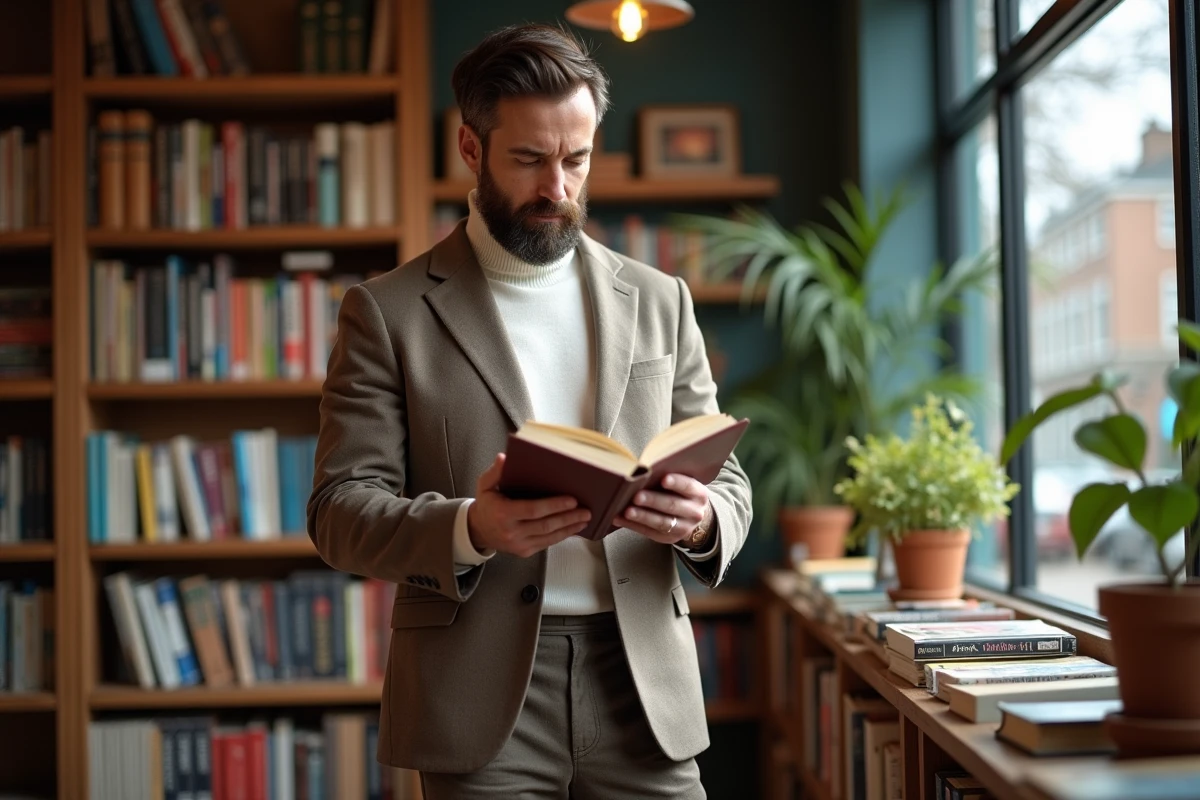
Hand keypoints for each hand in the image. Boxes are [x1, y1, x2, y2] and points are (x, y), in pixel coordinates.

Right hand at [467, 453, 591, 557]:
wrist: (479, 530)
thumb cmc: (487, 504)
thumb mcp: (485, 485)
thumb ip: (495, 472)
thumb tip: (504, 458)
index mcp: (503, 513)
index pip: (533, 510)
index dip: (554, 506)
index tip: (571, 500)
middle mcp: (511, 531)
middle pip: (545, 525)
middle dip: (568, 518)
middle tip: (585, 510)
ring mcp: (518, 544)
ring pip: (549, 537)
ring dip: (569, 528)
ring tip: (584, 519)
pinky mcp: (524, 551)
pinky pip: (546, 544)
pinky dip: (562, 536)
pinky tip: (572, 529)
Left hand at [614, 473, 710, 545]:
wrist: (691, 516)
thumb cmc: (680, 493)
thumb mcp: (682, 485)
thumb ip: (668, 478)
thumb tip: (643, 471)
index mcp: (698, 494)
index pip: (688, 486)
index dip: (677, 483)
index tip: (663, 479)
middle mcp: (694, 512)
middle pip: (672, 505)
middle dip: (653, 500)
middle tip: (637, 496)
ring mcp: (684, 528)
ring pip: (661, 522)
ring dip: (642, 516)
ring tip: (627, 511)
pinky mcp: (670, 538)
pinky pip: (650, 533)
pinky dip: (633, 525)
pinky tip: (620, 519)